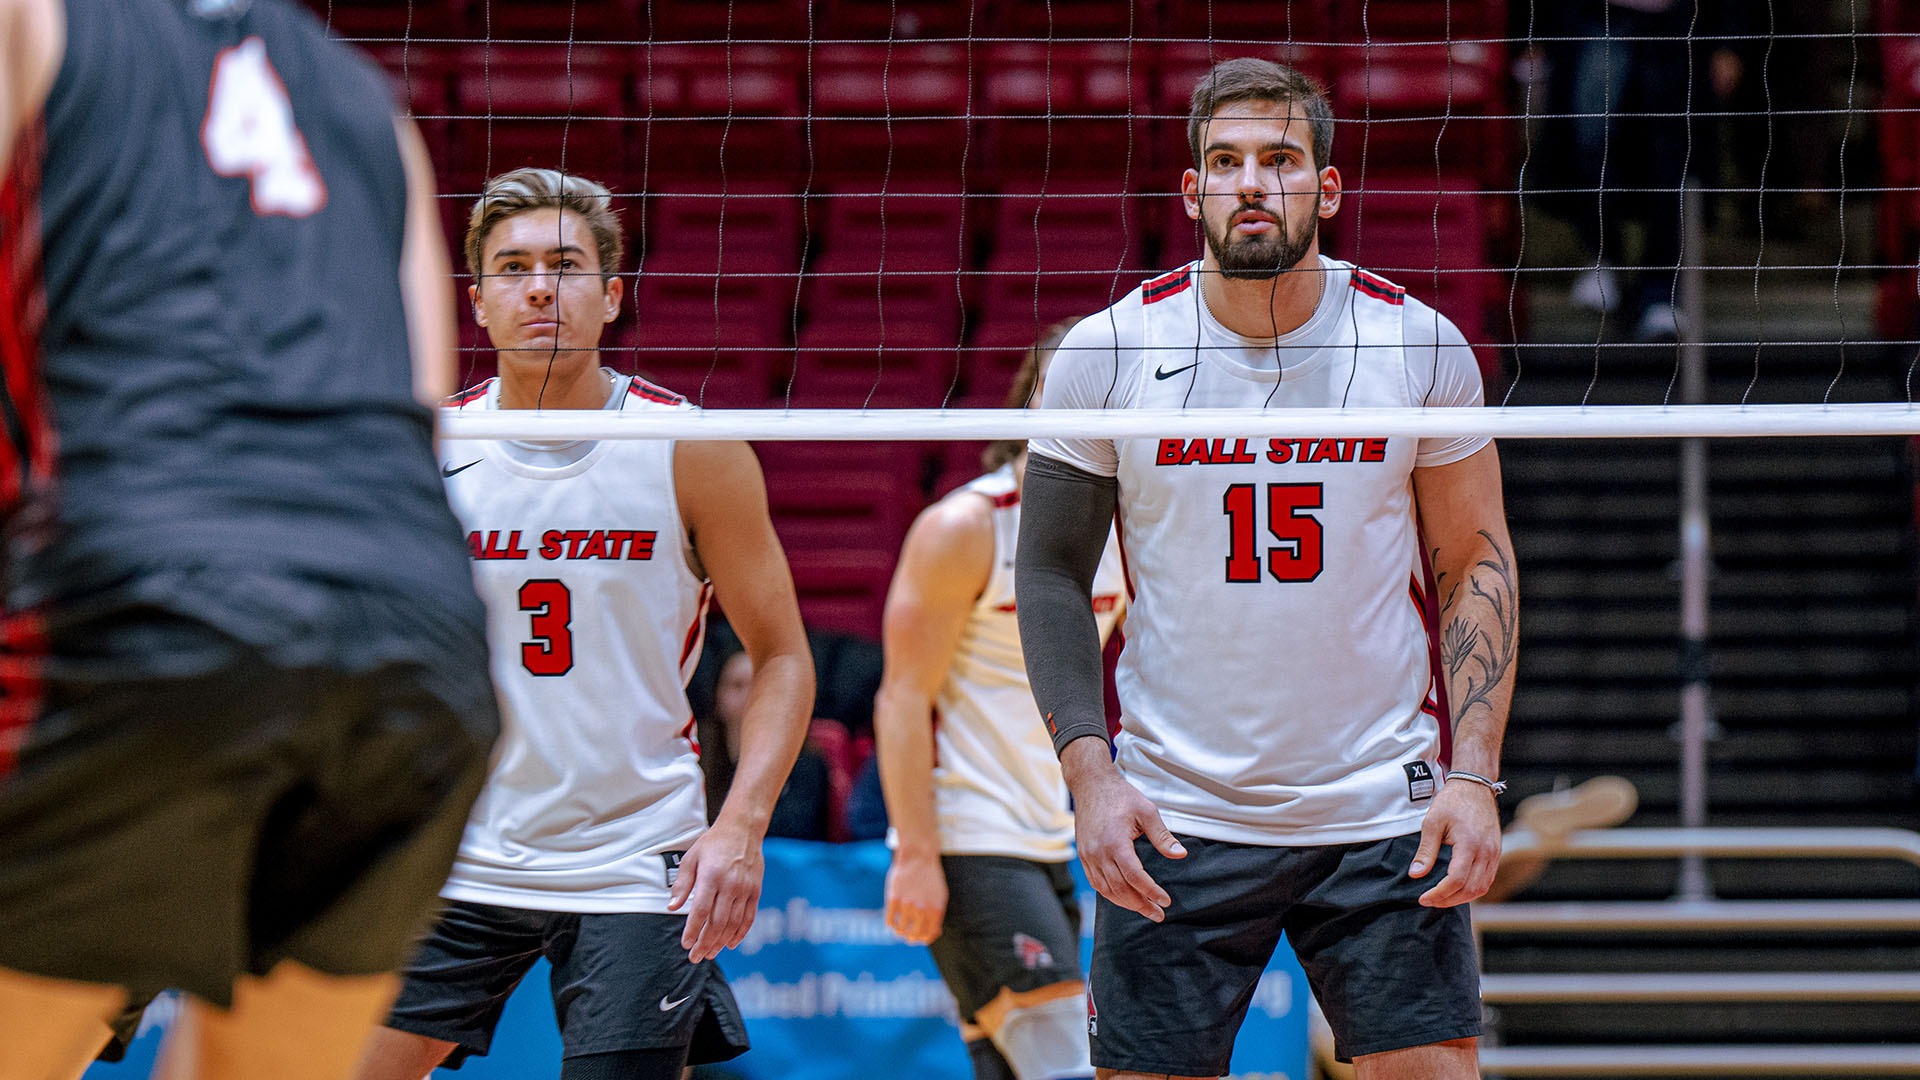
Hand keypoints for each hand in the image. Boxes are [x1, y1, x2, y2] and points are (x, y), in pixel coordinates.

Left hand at [667, 821, 763, 961]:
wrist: (743, 829)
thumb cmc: (714, 843)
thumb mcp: (691, 858)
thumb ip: (682, 884)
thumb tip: (672, 907)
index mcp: (711, 876)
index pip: (701, 911)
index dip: (693, 931)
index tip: (686, 944)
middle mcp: (730, 885)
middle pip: (717, 922)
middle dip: (705, 943)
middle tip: (696, 956)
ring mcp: (745, 889)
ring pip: (733, 924)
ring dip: (721, 942)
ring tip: (710, 953)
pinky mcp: (755, 891)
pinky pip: (749, 918)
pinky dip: (740, 933)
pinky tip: (731, 943)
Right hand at [884, 852, 948, 944]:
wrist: (918, 856)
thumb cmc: (930, 877)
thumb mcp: (940, 896)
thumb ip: (937, 915)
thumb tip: (934, 933)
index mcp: (936, 910)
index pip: (928, 935)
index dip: (923, 939)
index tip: (919, 937)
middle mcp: (922, 909)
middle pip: (914, 935)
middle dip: (911, 938)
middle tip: (908, 935)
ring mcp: (907, 904)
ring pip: (900, 930)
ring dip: (900, 932)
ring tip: (900, 928)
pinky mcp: (894, 898)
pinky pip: (890, 920)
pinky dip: (891, 924)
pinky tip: (893, 921)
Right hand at [1062, 738, 1185, 921]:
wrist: (1091, 784)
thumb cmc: (1120, 796)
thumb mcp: (1147, 811)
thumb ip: (1162, 836)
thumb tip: (1181, 855)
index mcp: (1115, 842)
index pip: (1134, 877)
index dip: (1151, 892)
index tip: (1165, 901)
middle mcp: (1098, 853)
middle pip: (1120, 888)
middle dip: (1140, 904)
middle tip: (1158, 914)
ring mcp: (1088, 856)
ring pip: (1106, 890)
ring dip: (1126, 903)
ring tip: (1144, 910)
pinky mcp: (1084, 856)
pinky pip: (1096, 883)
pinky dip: (1110, 895)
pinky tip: (1123, 899)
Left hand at [1409, 779, 1502, 906]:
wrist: (1475, 786)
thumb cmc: (1452, 802)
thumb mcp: (1432, 822)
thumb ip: (1425, 851)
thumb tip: (1415, 874)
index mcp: (1470, 844)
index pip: (1457, 880)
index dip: (1439, 893)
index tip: (1423, 898)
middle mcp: (1487, 852)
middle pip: (1471, 889)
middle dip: (1449, 900)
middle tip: (1429, 901)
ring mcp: (1495, 854)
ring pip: (1482, 888)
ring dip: (1462, 898)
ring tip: (1441, 898)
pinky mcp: (1496, 853)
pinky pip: (1487, 879)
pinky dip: (1472, 889)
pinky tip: (1456, 889)